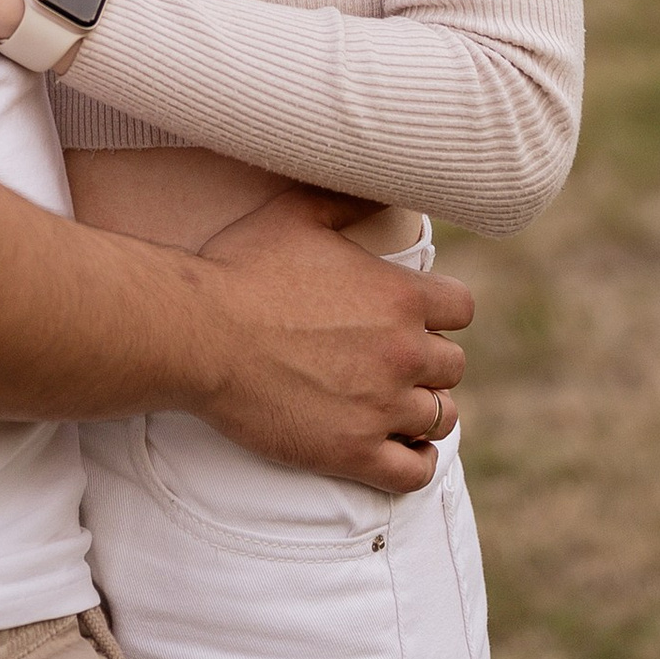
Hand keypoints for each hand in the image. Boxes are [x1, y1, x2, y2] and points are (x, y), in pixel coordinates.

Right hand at [189, 185, 472, 492]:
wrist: (197, 334)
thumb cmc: (241, 268)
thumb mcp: (298, 213)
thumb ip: (351, 199)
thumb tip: (387, 187)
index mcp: (399, 295)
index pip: (461, 309)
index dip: (440, 312)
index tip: (415, 317)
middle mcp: (402, 352)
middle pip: (453, 365)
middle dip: (429, 362)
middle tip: (393, 361)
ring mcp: (381, 406)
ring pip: (441, 417)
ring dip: (424, 411)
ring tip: (398, 406)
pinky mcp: (353, 452)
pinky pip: (415, 472)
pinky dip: (416, 462)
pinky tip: (402, 450)